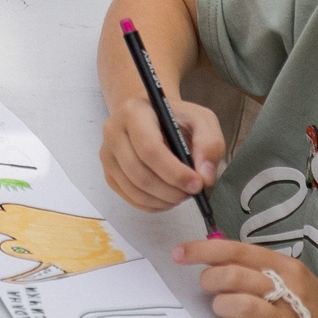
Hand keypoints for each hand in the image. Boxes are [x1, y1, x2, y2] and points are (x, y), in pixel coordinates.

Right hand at [100, 89, 223, 213]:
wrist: (152, 118)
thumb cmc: (176, 119)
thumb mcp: (201, 120)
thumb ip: (210, 143)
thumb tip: (205, 176)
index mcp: (133, 112)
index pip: (149, 149)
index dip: (174, 172)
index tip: (197, 184)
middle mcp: (113, 132)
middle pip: (140, 174)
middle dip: (171, 191)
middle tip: (192, 192)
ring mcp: (107, 154)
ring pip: (134, 190)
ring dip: (164, 200)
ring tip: (182, 193)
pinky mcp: (109, 173)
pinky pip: (130, 198)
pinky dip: (153, 204)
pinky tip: (168, 197)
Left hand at [177, 238, 317, 317]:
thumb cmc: (310, 311)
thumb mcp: (289, 281)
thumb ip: (256, 270)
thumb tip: (213, 259)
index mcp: (285, 267)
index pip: (238, 251)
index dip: (204, 250)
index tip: (179, 253)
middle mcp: (288, 289)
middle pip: (236, 276)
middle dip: (210, 279)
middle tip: (205, 286)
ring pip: (244, 305)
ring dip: (224, 306)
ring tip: (222, 309)